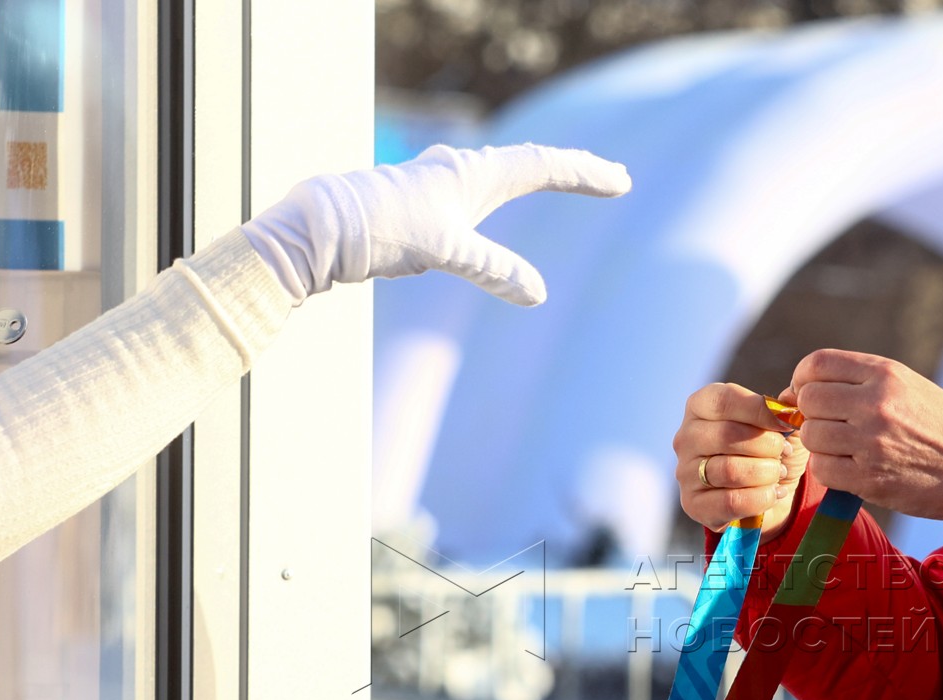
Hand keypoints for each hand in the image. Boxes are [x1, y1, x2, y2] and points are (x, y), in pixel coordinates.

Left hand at [241, 143, 630, 304]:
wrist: (322, 226)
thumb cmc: (381, 230)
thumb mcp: (446, 252)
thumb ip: (494, 270)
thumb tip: (538, 294)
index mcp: (472, 174)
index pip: (543, 165)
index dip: (584, 174)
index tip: (620, 180)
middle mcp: (459, 170)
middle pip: (530, 162)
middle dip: (572, 171)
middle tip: (611, 178)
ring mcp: (439, 183)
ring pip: (501, 172)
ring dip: (538, 175)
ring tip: (566, 177)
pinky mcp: (422, 201)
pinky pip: (478, 190)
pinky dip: (503, 192)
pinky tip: (488, 204)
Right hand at [674, 383, 807, 536]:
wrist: (769, 496)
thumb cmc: (771, 451)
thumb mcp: (782, 425)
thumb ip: (784, 409)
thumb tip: (788, 401)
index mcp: (701, 406)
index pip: (725, 401)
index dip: (760, 411)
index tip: (787, 423)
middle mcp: (686, 436)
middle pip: (727, 435)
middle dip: (767, 446)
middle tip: (783, 453)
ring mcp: (685, 472)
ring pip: (729, 470)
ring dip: (766, 473)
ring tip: (778, 473)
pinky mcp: (693, 504)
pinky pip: (731, 501)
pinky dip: (760, 498)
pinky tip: (772, 493)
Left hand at [790, 350, 942, 535]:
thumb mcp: (910, 388)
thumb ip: (859, 383)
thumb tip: (795, 390)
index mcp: (887, 374)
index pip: (817, 364)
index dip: (802, 379)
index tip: (808, 394)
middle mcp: (877, 402)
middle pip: (809, 400)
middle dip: (812, 415)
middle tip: (831, 427)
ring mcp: (872, 441)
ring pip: (811, 436)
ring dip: (821, 445)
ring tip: (846, 450)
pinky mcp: (871, 478)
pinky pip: (822, 469)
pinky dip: (830, 471)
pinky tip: (852, 469)